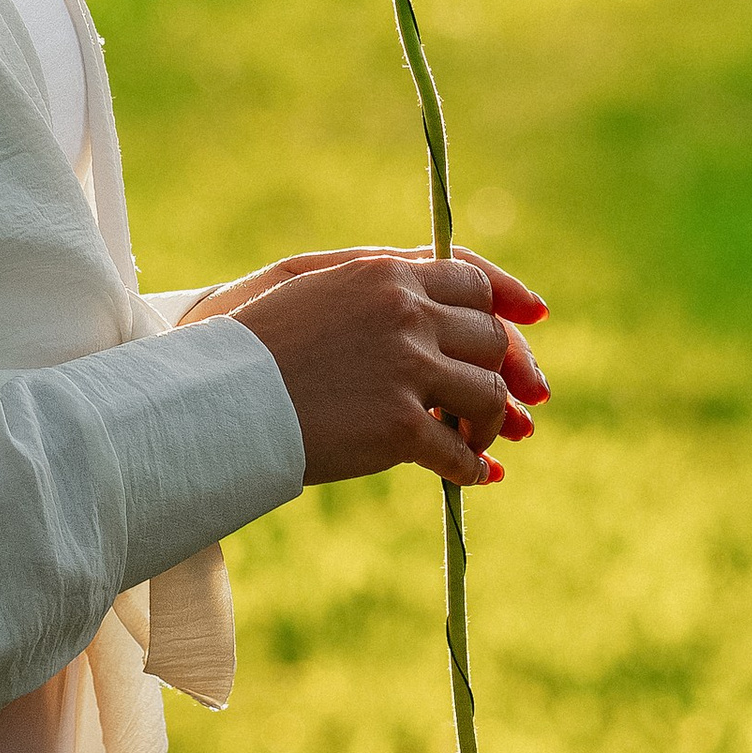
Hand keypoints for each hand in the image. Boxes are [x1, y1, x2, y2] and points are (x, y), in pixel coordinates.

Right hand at [210, 246, 550, 492]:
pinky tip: (469, 478)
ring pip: (487, 394)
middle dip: (505, 373)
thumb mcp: (312, 285)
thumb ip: (375, 283)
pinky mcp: (399, 425)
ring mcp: (406, 368)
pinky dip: (470, 468)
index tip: (533, 321)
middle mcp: (405, 312)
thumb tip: (430, 298)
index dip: (508, 303)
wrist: (218, 396)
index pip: (472, 280)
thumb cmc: (251, 342)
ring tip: (475, 444)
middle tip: (510, 408)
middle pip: (490, 338)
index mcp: (384, 273)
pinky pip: (458, 452)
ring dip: (489, 423)